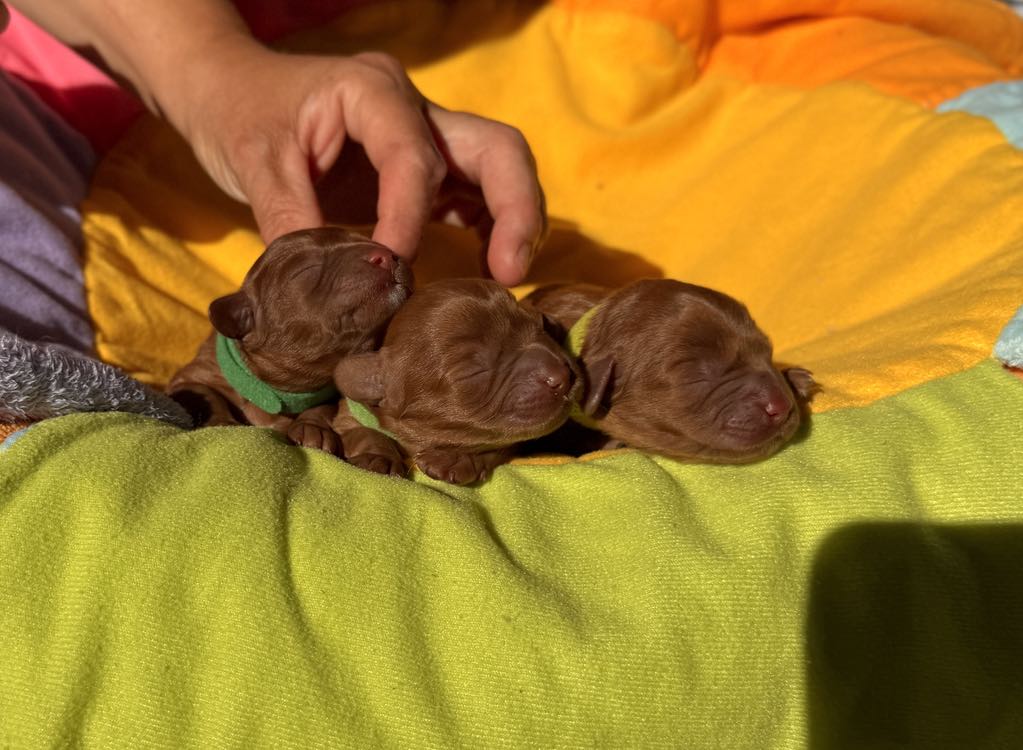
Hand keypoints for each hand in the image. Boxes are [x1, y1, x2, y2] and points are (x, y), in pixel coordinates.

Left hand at [177, 44, 544, 284]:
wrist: (229, 88)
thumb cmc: (237, 111)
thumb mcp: (253, 164)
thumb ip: (291, 223)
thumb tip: (326, 297)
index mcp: (371, 90)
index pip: (413, 158)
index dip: (409, 219)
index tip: (389, 271)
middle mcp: (412, 107)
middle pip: (496, 147)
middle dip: (515, 208)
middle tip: (508, 272)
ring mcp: (426, 135)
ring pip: (499, 168)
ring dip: (515, 222)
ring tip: (505, 277)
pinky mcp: (426, 169)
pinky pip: (477, 196)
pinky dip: (491, 231)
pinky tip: (484, 269)